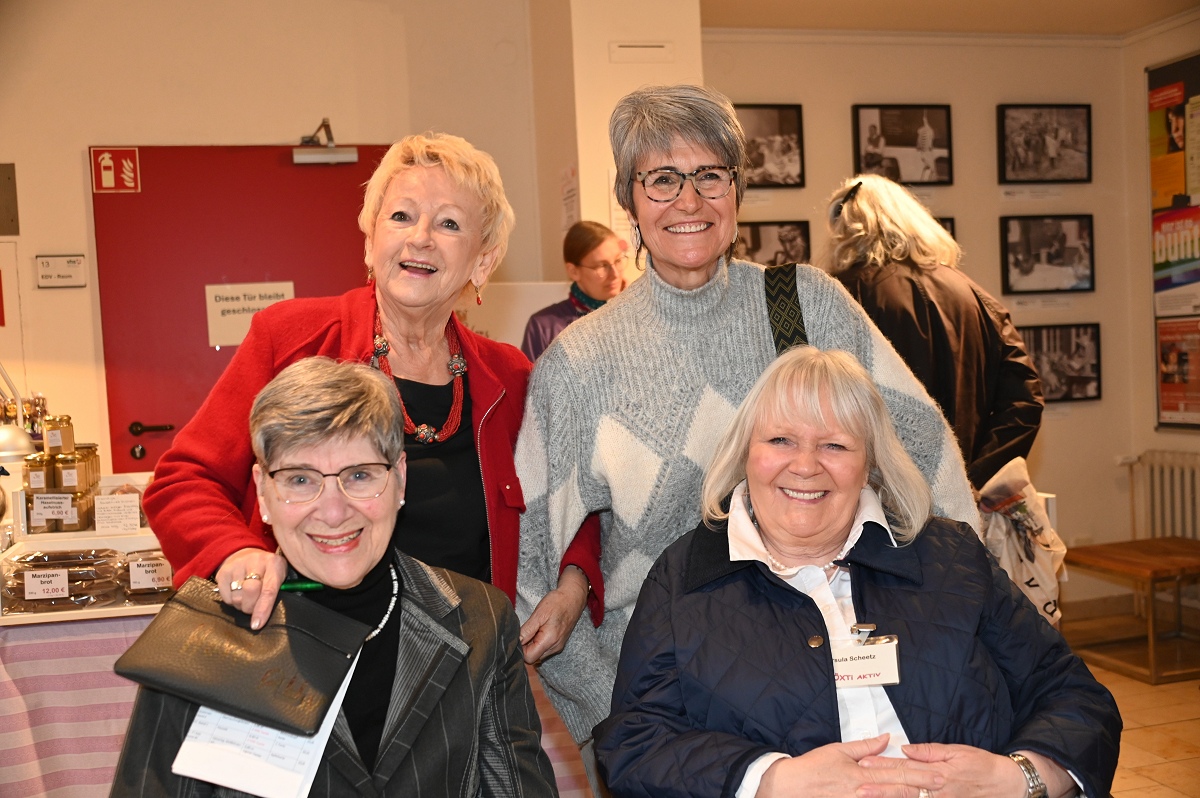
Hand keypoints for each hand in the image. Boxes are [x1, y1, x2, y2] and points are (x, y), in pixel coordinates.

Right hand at [215, 547, 288, 629]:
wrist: (246, 554)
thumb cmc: (267, 571)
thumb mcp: (279, 577)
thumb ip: (277, 593)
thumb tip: (265, 617)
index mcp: (274, 564)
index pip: (269, 589)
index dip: (263, 609)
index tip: (257, 624)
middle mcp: (255, 561)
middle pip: (250, 592)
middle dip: (251, 607)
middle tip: (253, 609)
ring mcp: (237, 564)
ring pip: (236, 597)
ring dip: (241, 605)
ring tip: (246, 599)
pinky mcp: (223, 571)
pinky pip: (225, 597)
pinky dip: (231, 601)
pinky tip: (236, 594)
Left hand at [519, 566, 588, 663]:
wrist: (573, 597)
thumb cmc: (557, 602)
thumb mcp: (539, 614)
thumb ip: (527, 630)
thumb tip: (516, 642)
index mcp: (549, 641)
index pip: (529, 658)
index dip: (521, 649)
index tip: (521, 635)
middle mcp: (555, 647)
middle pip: (534, 657)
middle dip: (526, 646)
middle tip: (529, 629)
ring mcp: (558, 646)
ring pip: (538, 653)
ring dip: (533, 644)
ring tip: (536, 627)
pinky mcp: (559, 643)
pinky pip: (544, 648)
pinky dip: (539, 642)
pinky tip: (541, 629)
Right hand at [757, 735, 944, 797]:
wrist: (791, 788)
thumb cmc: (813, 767)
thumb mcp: (838, 750)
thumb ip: (864, 746)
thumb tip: (885, 738)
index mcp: (861, 773)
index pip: (896, 772)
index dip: (919, 773)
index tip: (938, 773)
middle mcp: (863, 791)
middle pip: (899, 789)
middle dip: (923, 788)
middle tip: (943, 785)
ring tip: (929, 796)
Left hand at [861, 743, 1026, 797]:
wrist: (1006, 785)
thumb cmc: (981, 765)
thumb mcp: (957, 751)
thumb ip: (929, 751)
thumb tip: (905, 749)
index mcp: (938, 772)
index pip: (905, 768)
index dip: (883, 766)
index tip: (864, 763)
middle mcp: (937, 791)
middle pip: (904, 788)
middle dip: (880, 788)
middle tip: (858, 788)